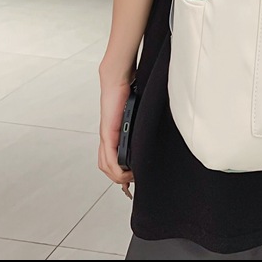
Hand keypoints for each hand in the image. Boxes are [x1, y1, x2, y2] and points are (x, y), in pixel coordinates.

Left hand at [98, 70, 134, 193]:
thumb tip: (154, 126)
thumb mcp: (136, 112)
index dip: (120, 173)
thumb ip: (141, 122)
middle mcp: (108, 137)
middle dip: (119, 179)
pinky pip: (109, 158)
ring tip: (131, 178)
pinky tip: (125, 172)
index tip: (131, 180)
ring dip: (118, 176)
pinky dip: (116, 169)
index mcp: (114, 133)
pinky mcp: (108, 133)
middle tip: (132, 182)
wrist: (118, 79)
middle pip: (107, 167)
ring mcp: (107, 135)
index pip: (112, 159)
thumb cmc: (127, 92)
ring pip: (106, 165)